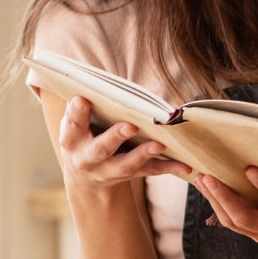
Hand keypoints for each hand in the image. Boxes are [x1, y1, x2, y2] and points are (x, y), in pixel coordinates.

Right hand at [58, 97, 191, 187]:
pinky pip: (150, 171)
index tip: (82, 99)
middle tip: (131, 126)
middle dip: (116, 137)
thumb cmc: (84, 136)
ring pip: (126, 165)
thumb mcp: (76, 124)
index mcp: (72, 140)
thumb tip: (96, 81)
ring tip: (159, 145)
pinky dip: (169, 168)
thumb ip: (83, 107)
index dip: (76, 113)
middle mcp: (88, 159)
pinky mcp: (130, 175)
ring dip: (143, 154)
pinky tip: (185, 166)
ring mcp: (108, 171)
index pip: (72, 125)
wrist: (86, 177)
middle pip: (101, 148)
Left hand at [194, 169, 257, 258]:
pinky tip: (209, 191)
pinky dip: (218, 206)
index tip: (250, 168)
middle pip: (245, 218)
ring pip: (233, 222)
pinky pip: (232, 223)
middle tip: (210, 177)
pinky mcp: (257, 236)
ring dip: (215, 200)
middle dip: (224, 197)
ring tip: (203, 179)